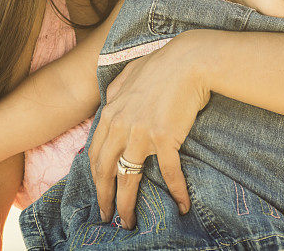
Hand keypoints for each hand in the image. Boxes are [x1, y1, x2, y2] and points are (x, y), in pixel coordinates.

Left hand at [88, 33, 208, 229]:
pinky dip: (176, 191)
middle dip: (104, 197)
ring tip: (129, 222)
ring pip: (129, 178)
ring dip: (128, 204)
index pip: (95, 153)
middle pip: (105, 170)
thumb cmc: (161, 65)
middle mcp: (121, 126)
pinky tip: (181, 205)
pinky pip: (168, 172)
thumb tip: (109, 104)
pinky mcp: (165, 137)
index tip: (99, 193)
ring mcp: (142, 133)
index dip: (95, 178)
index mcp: (111, 113)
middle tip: (108, 216)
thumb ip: (115, 92)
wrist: (188, 60)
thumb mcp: (128, 75)